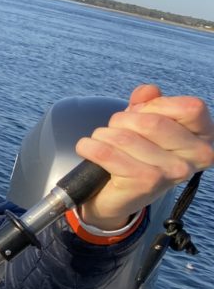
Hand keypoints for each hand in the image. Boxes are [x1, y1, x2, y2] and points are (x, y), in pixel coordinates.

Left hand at [76, 84, 212, 229]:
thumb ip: (148, 103)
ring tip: (101, 141)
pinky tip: (87, 148)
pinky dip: (90, 147)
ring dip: (103, 135)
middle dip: (122, 120)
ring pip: (125, 137)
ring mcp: (172, 172)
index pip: (190, 107)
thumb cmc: (137, 155)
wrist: (116, 198)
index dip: (156, 106)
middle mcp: (197, 157)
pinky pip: (108, 153)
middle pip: (151, 122)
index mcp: (205, 137)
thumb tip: (147, 91)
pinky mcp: (145, 183)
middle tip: (114, 130)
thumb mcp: (145, 123)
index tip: (140, 114)